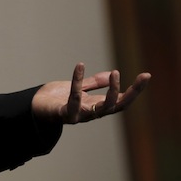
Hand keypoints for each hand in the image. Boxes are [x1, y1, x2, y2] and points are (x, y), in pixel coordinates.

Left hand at [32, 62, 150, 123]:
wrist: (33, 107)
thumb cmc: (56, 98)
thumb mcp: (78, 88)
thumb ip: (94, 84)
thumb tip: (111, 75)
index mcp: (96, 106)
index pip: (122, 101)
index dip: (135, 90)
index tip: (146, 75)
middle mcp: (91, 113)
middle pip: (117, 106)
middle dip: (131, 93)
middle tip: (141, 76)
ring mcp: (79, 115)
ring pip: (102, 108)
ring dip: (111, 92)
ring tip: (115, 73)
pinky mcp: (64, 113)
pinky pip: (74, 98)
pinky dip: (77, 81)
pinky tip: (80, 66)